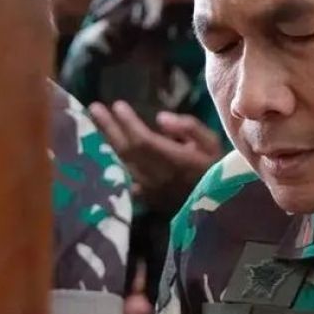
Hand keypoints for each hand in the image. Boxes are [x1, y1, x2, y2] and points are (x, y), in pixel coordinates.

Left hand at [89, 102, 223, 211]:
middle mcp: (159, 176)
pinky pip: (125, 177)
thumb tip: (160, 118)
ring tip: (96, 124)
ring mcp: (150, 190)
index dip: (129, 123)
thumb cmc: (216, 169)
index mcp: (177, 161)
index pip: (144, 140)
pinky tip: (103, 150)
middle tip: (94, 108)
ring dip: (108, 143)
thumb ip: (189, 128)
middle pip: (127, 151)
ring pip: (123, 163)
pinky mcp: (146, 198)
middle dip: (109, 128)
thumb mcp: (212, 144)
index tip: (117, 105)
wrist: (218, 207)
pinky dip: (114, 162)